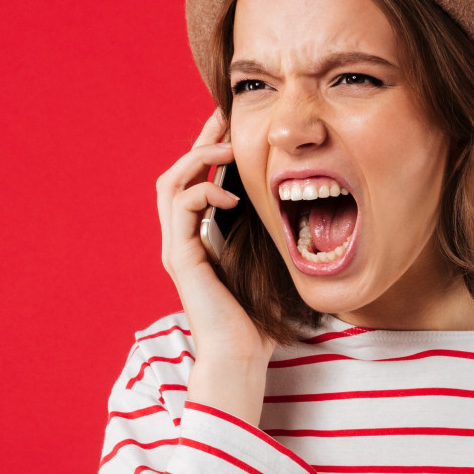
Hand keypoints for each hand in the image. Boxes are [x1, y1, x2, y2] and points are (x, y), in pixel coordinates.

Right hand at [155, 110, 271, 422]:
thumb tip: (303, 211)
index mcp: (201, 237)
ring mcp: (177, 247)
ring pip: (170, 184)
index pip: (198, 181)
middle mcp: (182, 238)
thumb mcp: (271, 265)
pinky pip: (180, 209)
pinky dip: (202, 193)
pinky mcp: (180, 258)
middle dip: (200, 141)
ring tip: (226, 149)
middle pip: (178, 172)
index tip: (233, 124)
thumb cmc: (259, 319)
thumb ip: (273, 237)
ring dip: (197, 160)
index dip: (212, 149)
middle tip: (222, 116)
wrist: (241, 357)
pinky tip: (228, 197)